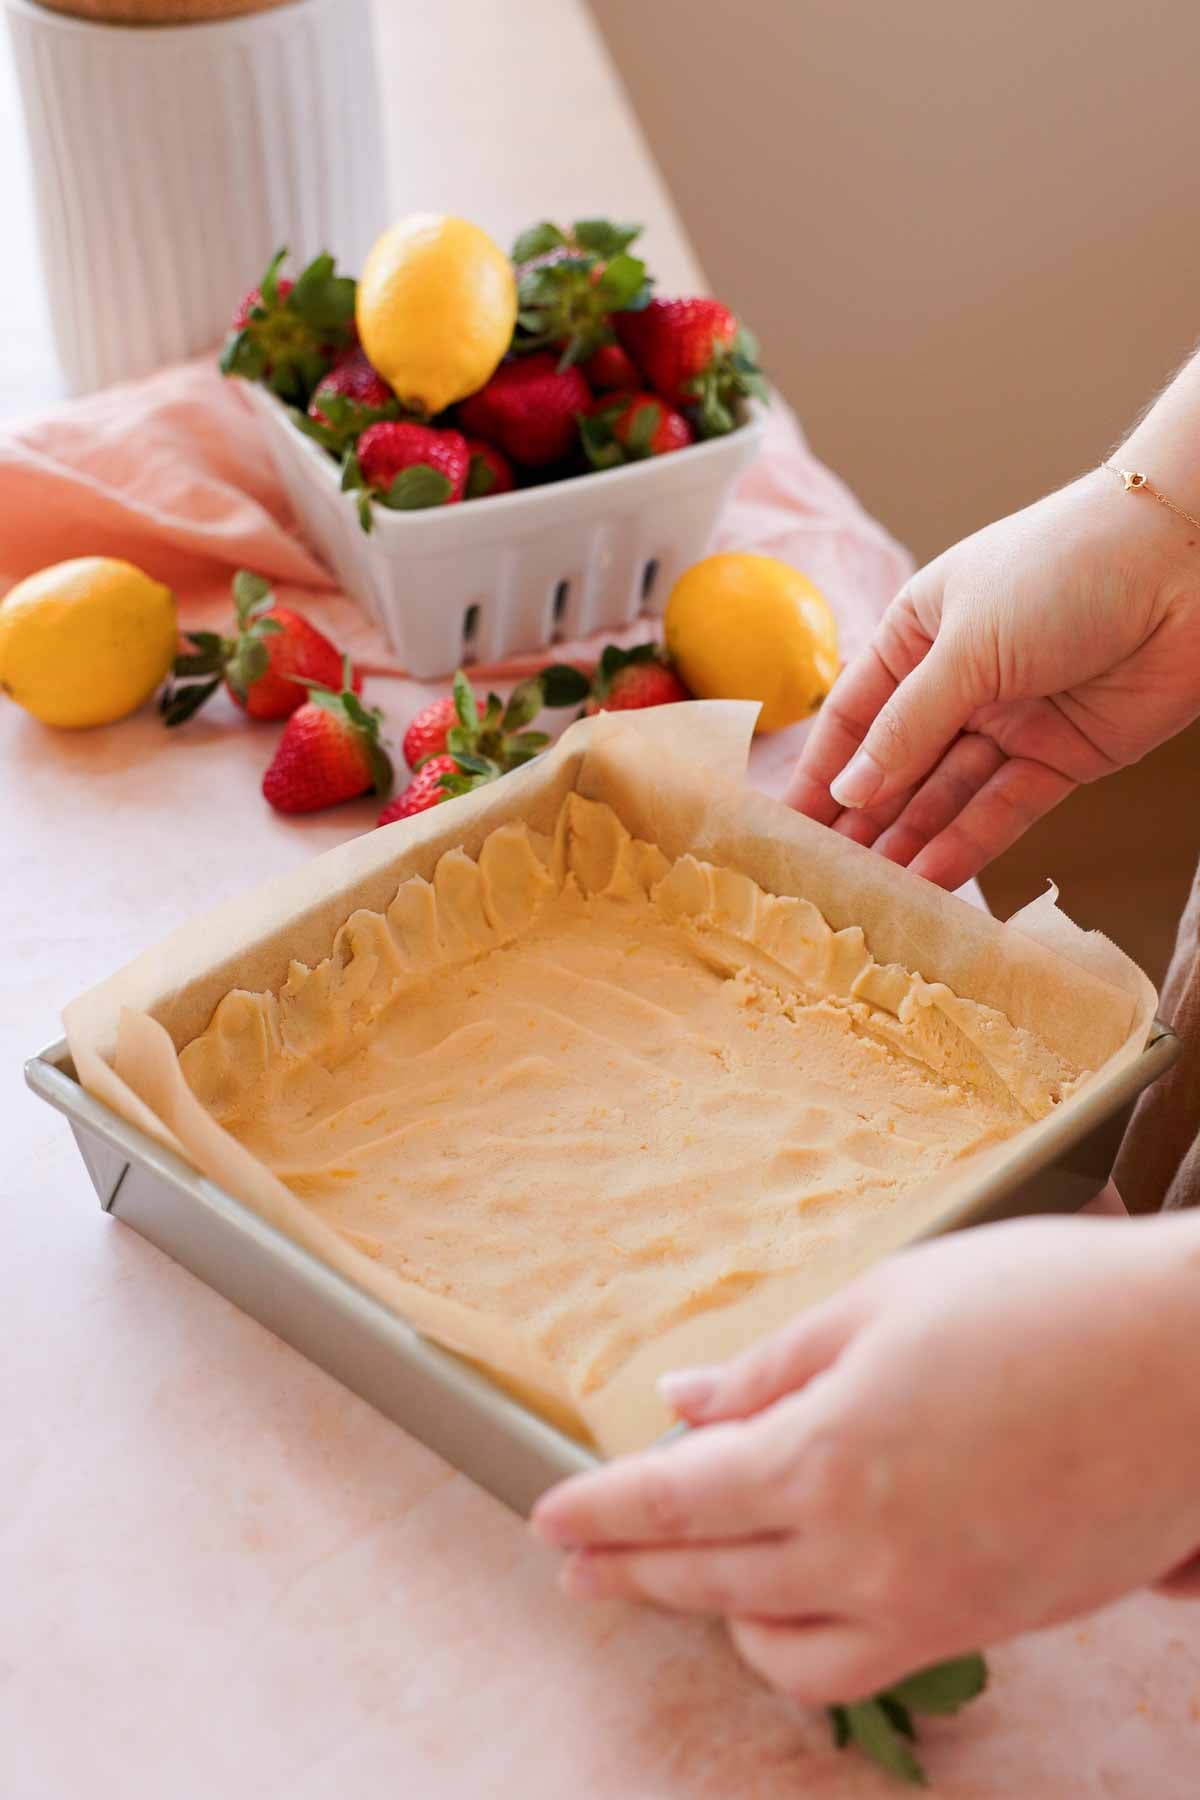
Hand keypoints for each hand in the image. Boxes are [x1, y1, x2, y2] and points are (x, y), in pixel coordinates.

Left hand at [531, 1216, 1199, 1704]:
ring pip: (777, 1643)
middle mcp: (866, 1550)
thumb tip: (685, 1399)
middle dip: (627, 1569)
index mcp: (828, 1453)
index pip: (674, 1500)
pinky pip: (861, 1663)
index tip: (546, 1519)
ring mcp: (930, 1602)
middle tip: (575, 1563)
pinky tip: (788, 1600)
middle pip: (707, 1576)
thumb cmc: (1043, 1305)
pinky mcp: (985, 1622)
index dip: (599, 1511)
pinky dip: (800, 1642)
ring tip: (680, 1573)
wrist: (1194, 1368)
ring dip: (712, 1608)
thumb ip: (773, 1365)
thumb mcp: (885, 1303)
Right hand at [786, 470, 1199, 887]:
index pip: (854, 716)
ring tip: (866, 894)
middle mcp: (960, 680)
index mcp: (919, 632)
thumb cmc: (1066, 568)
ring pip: (947, 796)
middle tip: (821, 878)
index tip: (785, 829)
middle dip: (861, 821)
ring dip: (908, 843)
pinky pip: (1003, 810)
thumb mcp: (967, 646)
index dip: (820, 773)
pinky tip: (928, 880)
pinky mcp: (1064, 757)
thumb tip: (849, 794)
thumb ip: (907, 727)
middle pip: (897, 765)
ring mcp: (1012, 720)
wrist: (1190, 559)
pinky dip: (967, 845)